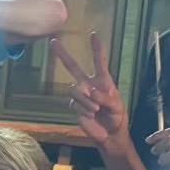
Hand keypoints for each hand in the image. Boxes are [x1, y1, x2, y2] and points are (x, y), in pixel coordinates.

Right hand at [51, 33, 130, 152]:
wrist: (109, 135)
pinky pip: (74, 103)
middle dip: (63, 54)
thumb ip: (103, 97)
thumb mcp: (116, 106)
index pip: (99, 62)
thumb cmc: (117, 117)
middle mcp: (89, 85)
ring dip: (86, 101)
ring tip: (96, 110)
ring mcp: (80, 95)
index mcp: (103, 81)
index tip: (93, 35)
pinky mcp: (75, 106)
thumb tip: (88, 90)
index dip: (96, 49)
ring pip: (75, 89)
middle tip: (53, 41)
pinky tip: (90, 115)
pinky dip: (83, 109)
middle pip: (73, 67)